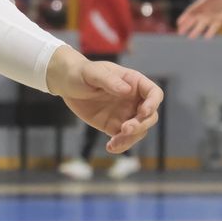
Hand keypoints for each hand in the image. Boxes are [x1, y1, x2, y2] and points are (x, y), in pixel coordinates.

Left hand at [46, 48, 161, 154]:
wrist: (67, 84)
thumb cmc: (82, 72)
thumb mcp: (92, 72)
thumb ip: (109, 80)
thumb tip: (127, 90)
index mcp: (134, 82)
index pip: (154, 93)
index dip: (153, 103)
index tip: (143, 112)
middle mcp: (133, 100)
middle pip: (150, 116)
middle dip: (141, 125)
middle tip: (125, 129)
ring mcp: (125, 114)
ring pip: (139, 131)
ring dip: (131, 139)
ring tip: (114, 142)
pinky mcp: (114, 126)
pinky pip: (124, 139)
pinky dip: (121, 146)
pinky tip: (110, 147)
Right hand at [177, 0, 221, 38]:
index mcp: (202, 4)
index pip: (190, 12)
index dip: (184, 17)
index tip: (178, 23)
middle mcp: (205, 11)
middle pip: (193, 20)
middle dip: (186, 26)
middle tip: (180, 33)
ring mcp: (212, 16)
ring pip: (202, 26)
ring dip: (196, 31)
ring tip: (190, 38)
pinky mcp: (220, 20)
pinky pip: (214, 28)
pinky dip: (210, 33)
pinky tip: (206, 38)